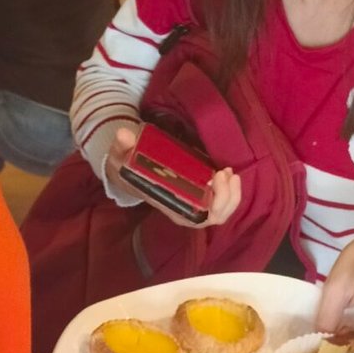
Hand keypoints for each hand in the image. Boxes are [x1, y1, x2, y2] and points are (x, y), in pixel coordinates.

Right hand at [105, 124, 240, 228]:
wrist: (128, 172)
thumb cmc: (128, 167)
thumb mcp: (121, 157)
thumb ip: (122, 146)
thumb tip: (124, 134)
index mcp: (169, 205)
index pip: (194, 218)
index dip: (210, 206)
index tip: (213, 179)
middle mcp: (184, 210)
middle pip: (214, 217)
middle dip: (226, 197)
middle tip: (224, 172)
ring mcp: (194, 204)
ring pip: (222, 212)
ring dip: (232, 195)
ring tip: (229, 173)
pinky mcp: (201, 195)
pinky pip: (222, 202)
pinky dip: (231, 191)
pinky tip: (229, 173)